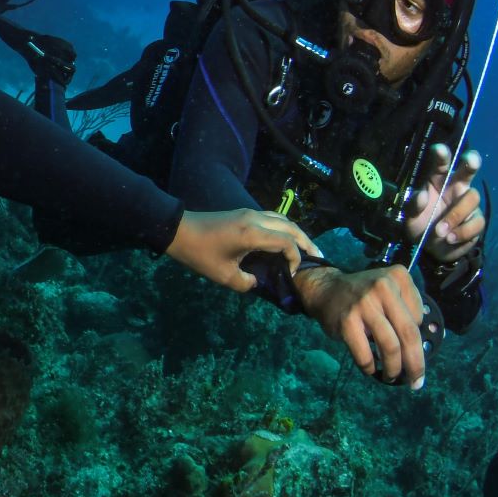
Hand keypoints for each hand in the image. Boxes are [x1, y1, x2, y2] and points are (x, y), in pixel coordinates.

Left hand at [165, 209, 314, 293]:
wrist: (178, 230)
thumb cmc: (199, 254)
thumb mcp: (224, 276)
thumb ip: (246, 283)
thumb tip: (258, 282)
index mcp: (252, 233)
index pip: (287, 242)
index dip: (295, 258)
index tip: (291, 274)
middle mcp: (255, 219)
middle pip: (290, 227)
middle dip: (306, 242)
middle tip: (319, 257)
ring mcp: (250, 213)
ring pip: (283, 219)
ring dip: (296, 233)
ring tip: (307, 248)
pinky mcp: (244, 213)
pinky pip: (273, 218)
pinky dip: (284, 229)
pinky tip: (286, 240)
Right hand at [293, 264, 427, 387]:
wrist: (326, 289)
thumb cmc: (364, 296)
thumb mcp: (390, 291)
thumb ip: (407, 310)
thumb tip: (421, 350)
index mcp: (398, 277)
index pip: (419, 317)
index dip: (418, 337)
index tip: (412, 348)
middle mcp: (383, 287)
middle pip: (409, 334)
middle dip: (416, 363)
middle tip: (417, 381)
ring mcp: (364, 304)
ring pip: (390, 346)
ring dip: (394, 369)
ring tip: (392, 377)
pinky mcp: (347, 321)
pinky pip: (364, 353)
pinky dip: (369, 366)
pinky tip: (371, 369)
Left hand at [406, 143, 484, 262]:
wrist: (432, 249)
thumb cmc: (420, 225)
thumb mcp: (409, 216)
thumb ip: (413, 206)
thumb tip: (422, 195)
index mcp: (437, 181)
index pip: (440, 164)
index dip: (441, 155)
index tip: (438, 149)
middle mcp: (455, 188)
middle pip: (468, 171)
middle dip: (471, 162)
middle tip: (470, 160)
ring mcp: (468, 204)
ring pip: (472, 198)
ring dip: (455, 215)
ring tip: (439, 231)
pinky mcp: (477, 220)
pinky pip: (477, 222)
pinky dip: (463, 232)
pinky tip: (450, 238)